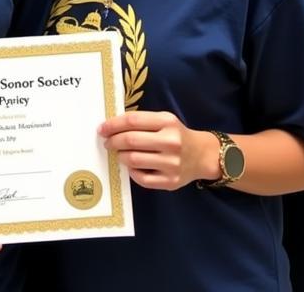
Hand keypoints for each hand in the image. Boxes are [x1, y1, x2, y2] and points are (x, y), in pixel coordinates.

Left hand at [101, 111, 217, 190]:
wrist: (202, 155)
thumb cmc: (176, 135)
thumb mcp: (164, 120)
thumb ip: (141, 121)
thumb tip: (111, 127)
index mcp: (167, 122)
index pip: (132, 121)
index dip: (113, 124)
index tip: (102, 129)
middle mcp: (171, 142)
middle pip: (131, 140)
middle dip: (113, 141)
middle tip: (107, 142)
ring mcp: (172, 164)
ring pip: (134, 160)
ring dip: (121, 156)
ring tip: (119, 154)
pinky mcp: (171, 182)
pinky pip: (142, 179)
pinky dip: (132, 172)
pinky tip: (132, 167)